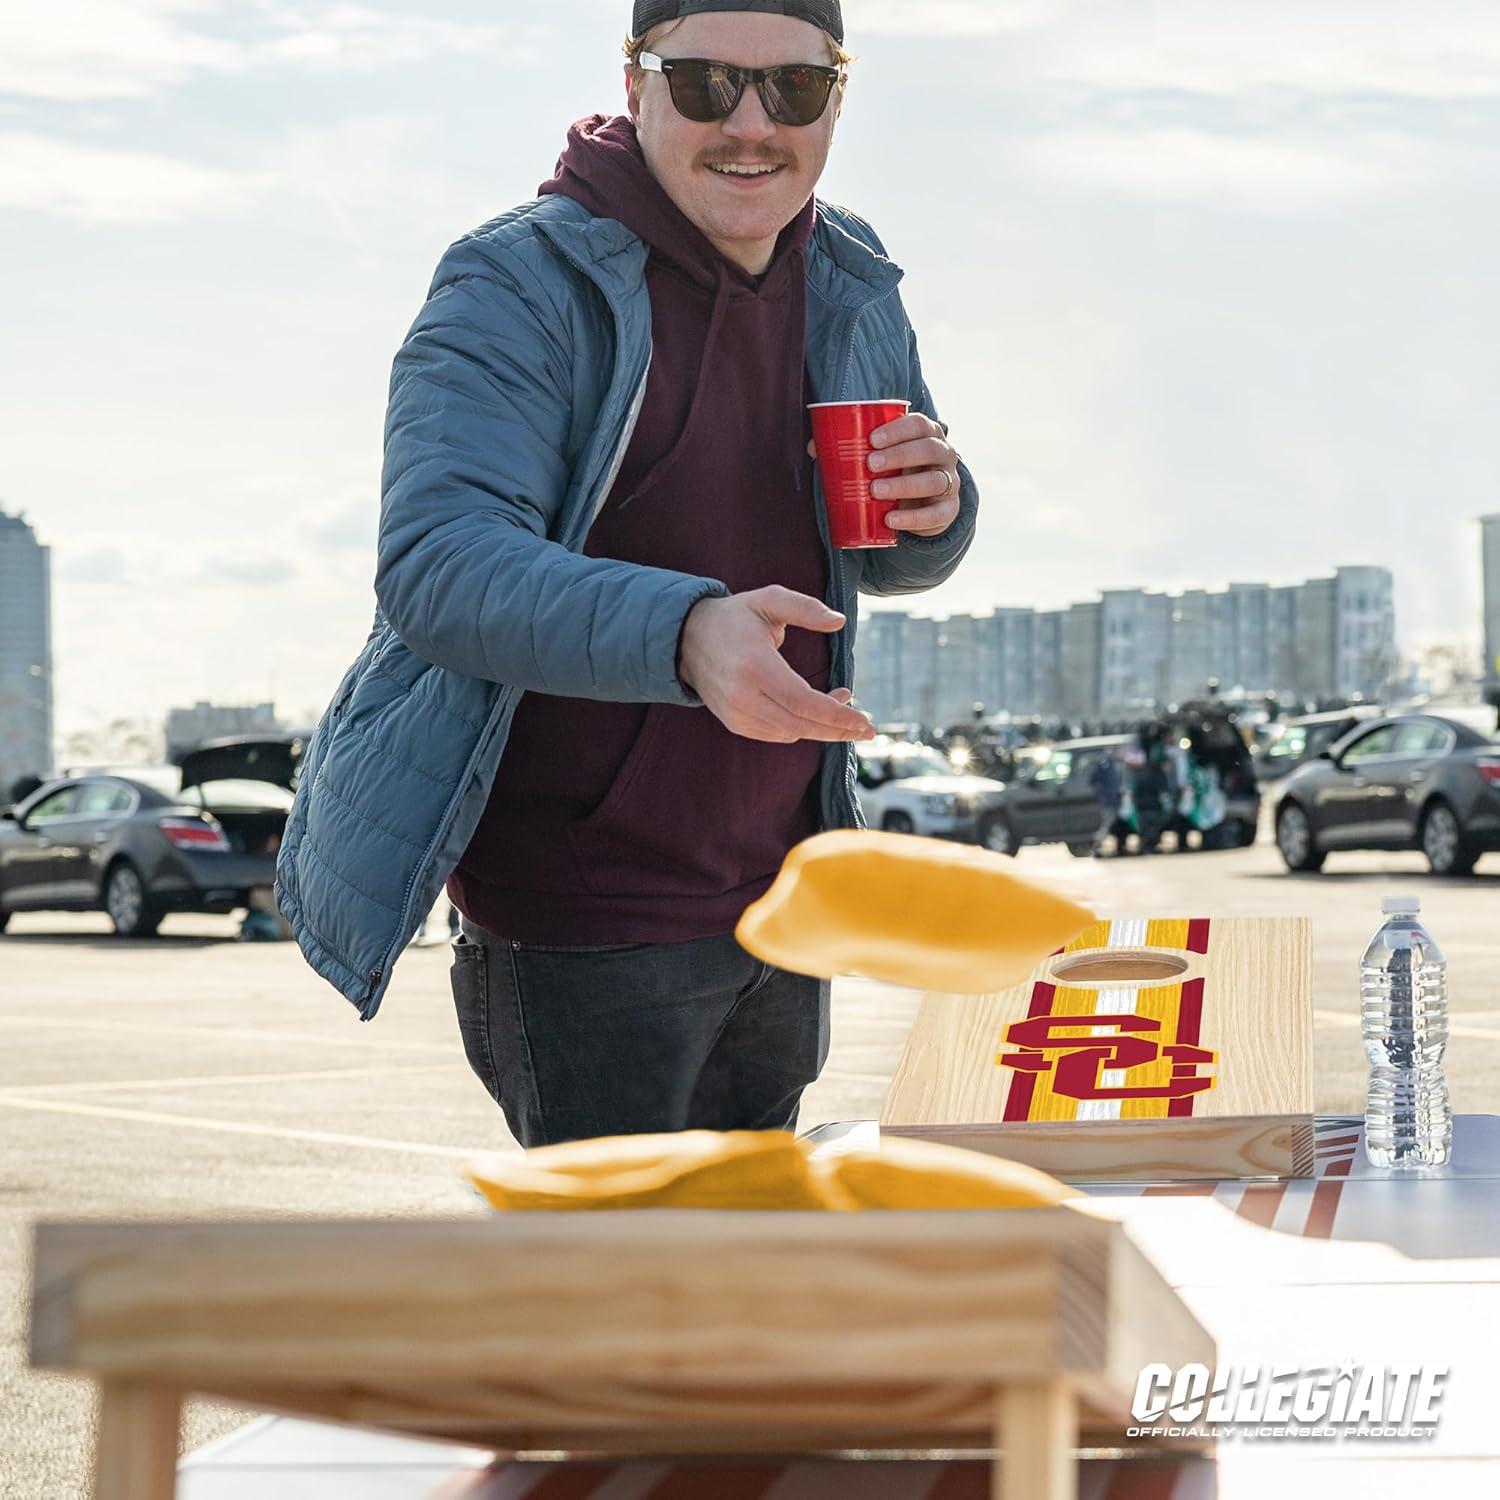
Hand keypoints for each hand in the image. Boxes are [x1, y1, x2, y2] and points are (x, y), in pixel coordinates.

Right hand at [679, 586, 876, 744]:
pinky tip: (815, 713)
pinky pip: (776, 734)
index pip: (804, 702)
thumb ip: (805, 608)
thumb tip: (839, 622)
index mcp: (755, 666)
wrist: (687, 638)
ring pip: (790, 733)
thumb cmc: (734, 617)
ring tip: (842, 706)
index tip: (864, 721)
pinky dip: (801, 728)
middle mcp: (743, 696)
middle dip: (838, 729)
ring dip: (821, 726)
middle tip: (867, 728)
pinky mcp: (734, 723)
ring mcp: (736, 714)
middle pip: (801, 725)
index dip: (837, 715)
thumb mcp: (769, 600)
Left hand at [807, 412, 961, 537]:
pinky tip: (891, 520)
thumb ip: (850, 450)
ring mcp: (950, 483)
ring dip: (905, 485)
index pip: (920, 424)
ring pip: (935, 481)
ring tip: (876, 491)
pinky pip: (936, 515)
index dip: (899, 429)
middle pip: (930, 449)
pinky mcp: (948, 511)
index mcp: (927, 435)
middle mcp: (944, 455)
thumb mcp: (879, 459)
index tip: (872, 439)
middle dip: (900, 455)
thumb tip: (814, 448)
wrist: (920, 504)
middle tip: (870, 464)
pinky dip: (913, 518)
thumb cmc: (895, 471)